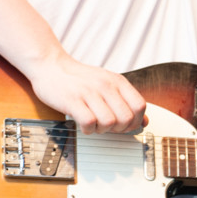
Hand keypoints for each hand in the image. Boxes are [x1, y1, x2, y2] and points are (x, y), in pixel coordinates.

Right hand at [25, 53, 147, 134]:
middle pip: (126, 118)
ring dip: (102, 130)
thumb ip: (127, 101)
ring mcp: (89, 92)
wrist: (51, 66)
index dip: (136, 121)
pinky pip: (89, 123)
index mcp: (117, 81)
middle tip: (108, 126)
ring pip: (109, 123)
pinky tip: (83, 124)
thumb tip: (145, 122)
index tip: (125, 125)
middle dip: (119, 129)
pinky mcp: (72, 100)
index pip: (140, 106)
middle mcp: (105, 85)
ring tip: (94, 124)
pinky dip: (88, 130)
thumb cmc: (80, 79)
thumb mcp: (108, 84)